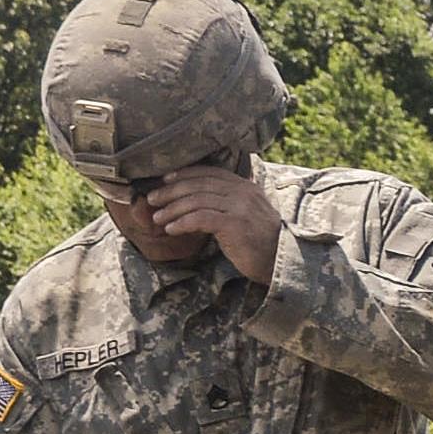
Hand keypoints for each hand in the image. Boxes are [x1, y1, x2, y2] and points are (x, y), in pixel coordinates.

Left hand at [138, 159, 283, 282]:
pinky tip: (171, 229)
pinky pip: (201, 218)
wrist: (280, 260)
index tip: (164, 180)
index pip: (209, 172)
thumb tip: (195, 201)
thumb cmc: (259, 242)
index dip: (184, 174)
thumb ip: (227, 203)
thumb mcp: (245, 215)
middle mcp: (243, 192)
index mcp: (245, 186)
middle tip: (152, 200)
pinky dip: (182, 223)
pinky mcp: (235, 224)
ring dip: (172, 209)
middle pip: (199, 184)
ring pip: (197, 200)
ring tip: (158, 219)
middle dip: (171, 191)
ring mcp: (240, 207)